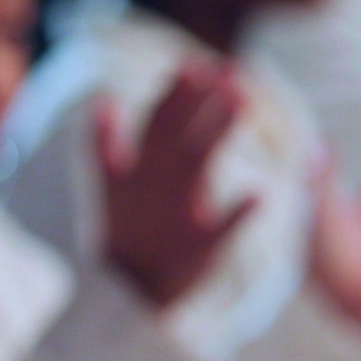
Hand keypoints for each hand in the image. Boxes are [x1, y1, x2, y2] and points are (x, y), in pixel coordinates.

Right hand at [97, 63, 257, 310]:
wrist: (126, 296)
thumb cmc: (127, 235)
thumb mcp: (108, 188)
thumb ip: (105, 144)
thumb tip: (101, 100)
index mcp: (135, 170)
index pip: (155, 122)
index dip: (175, 93)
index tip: (197, 63)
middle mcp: (153, 187)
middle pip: (175, 134)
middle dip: (196, 100)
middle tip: (223, 68)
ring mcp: (175, 215)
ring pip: (196, 165)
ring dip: (216, 130)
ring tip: (241, 99)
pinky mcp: (198, 249)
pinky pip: (220, 230)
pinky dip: (236, 214)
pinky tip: (259, 195)